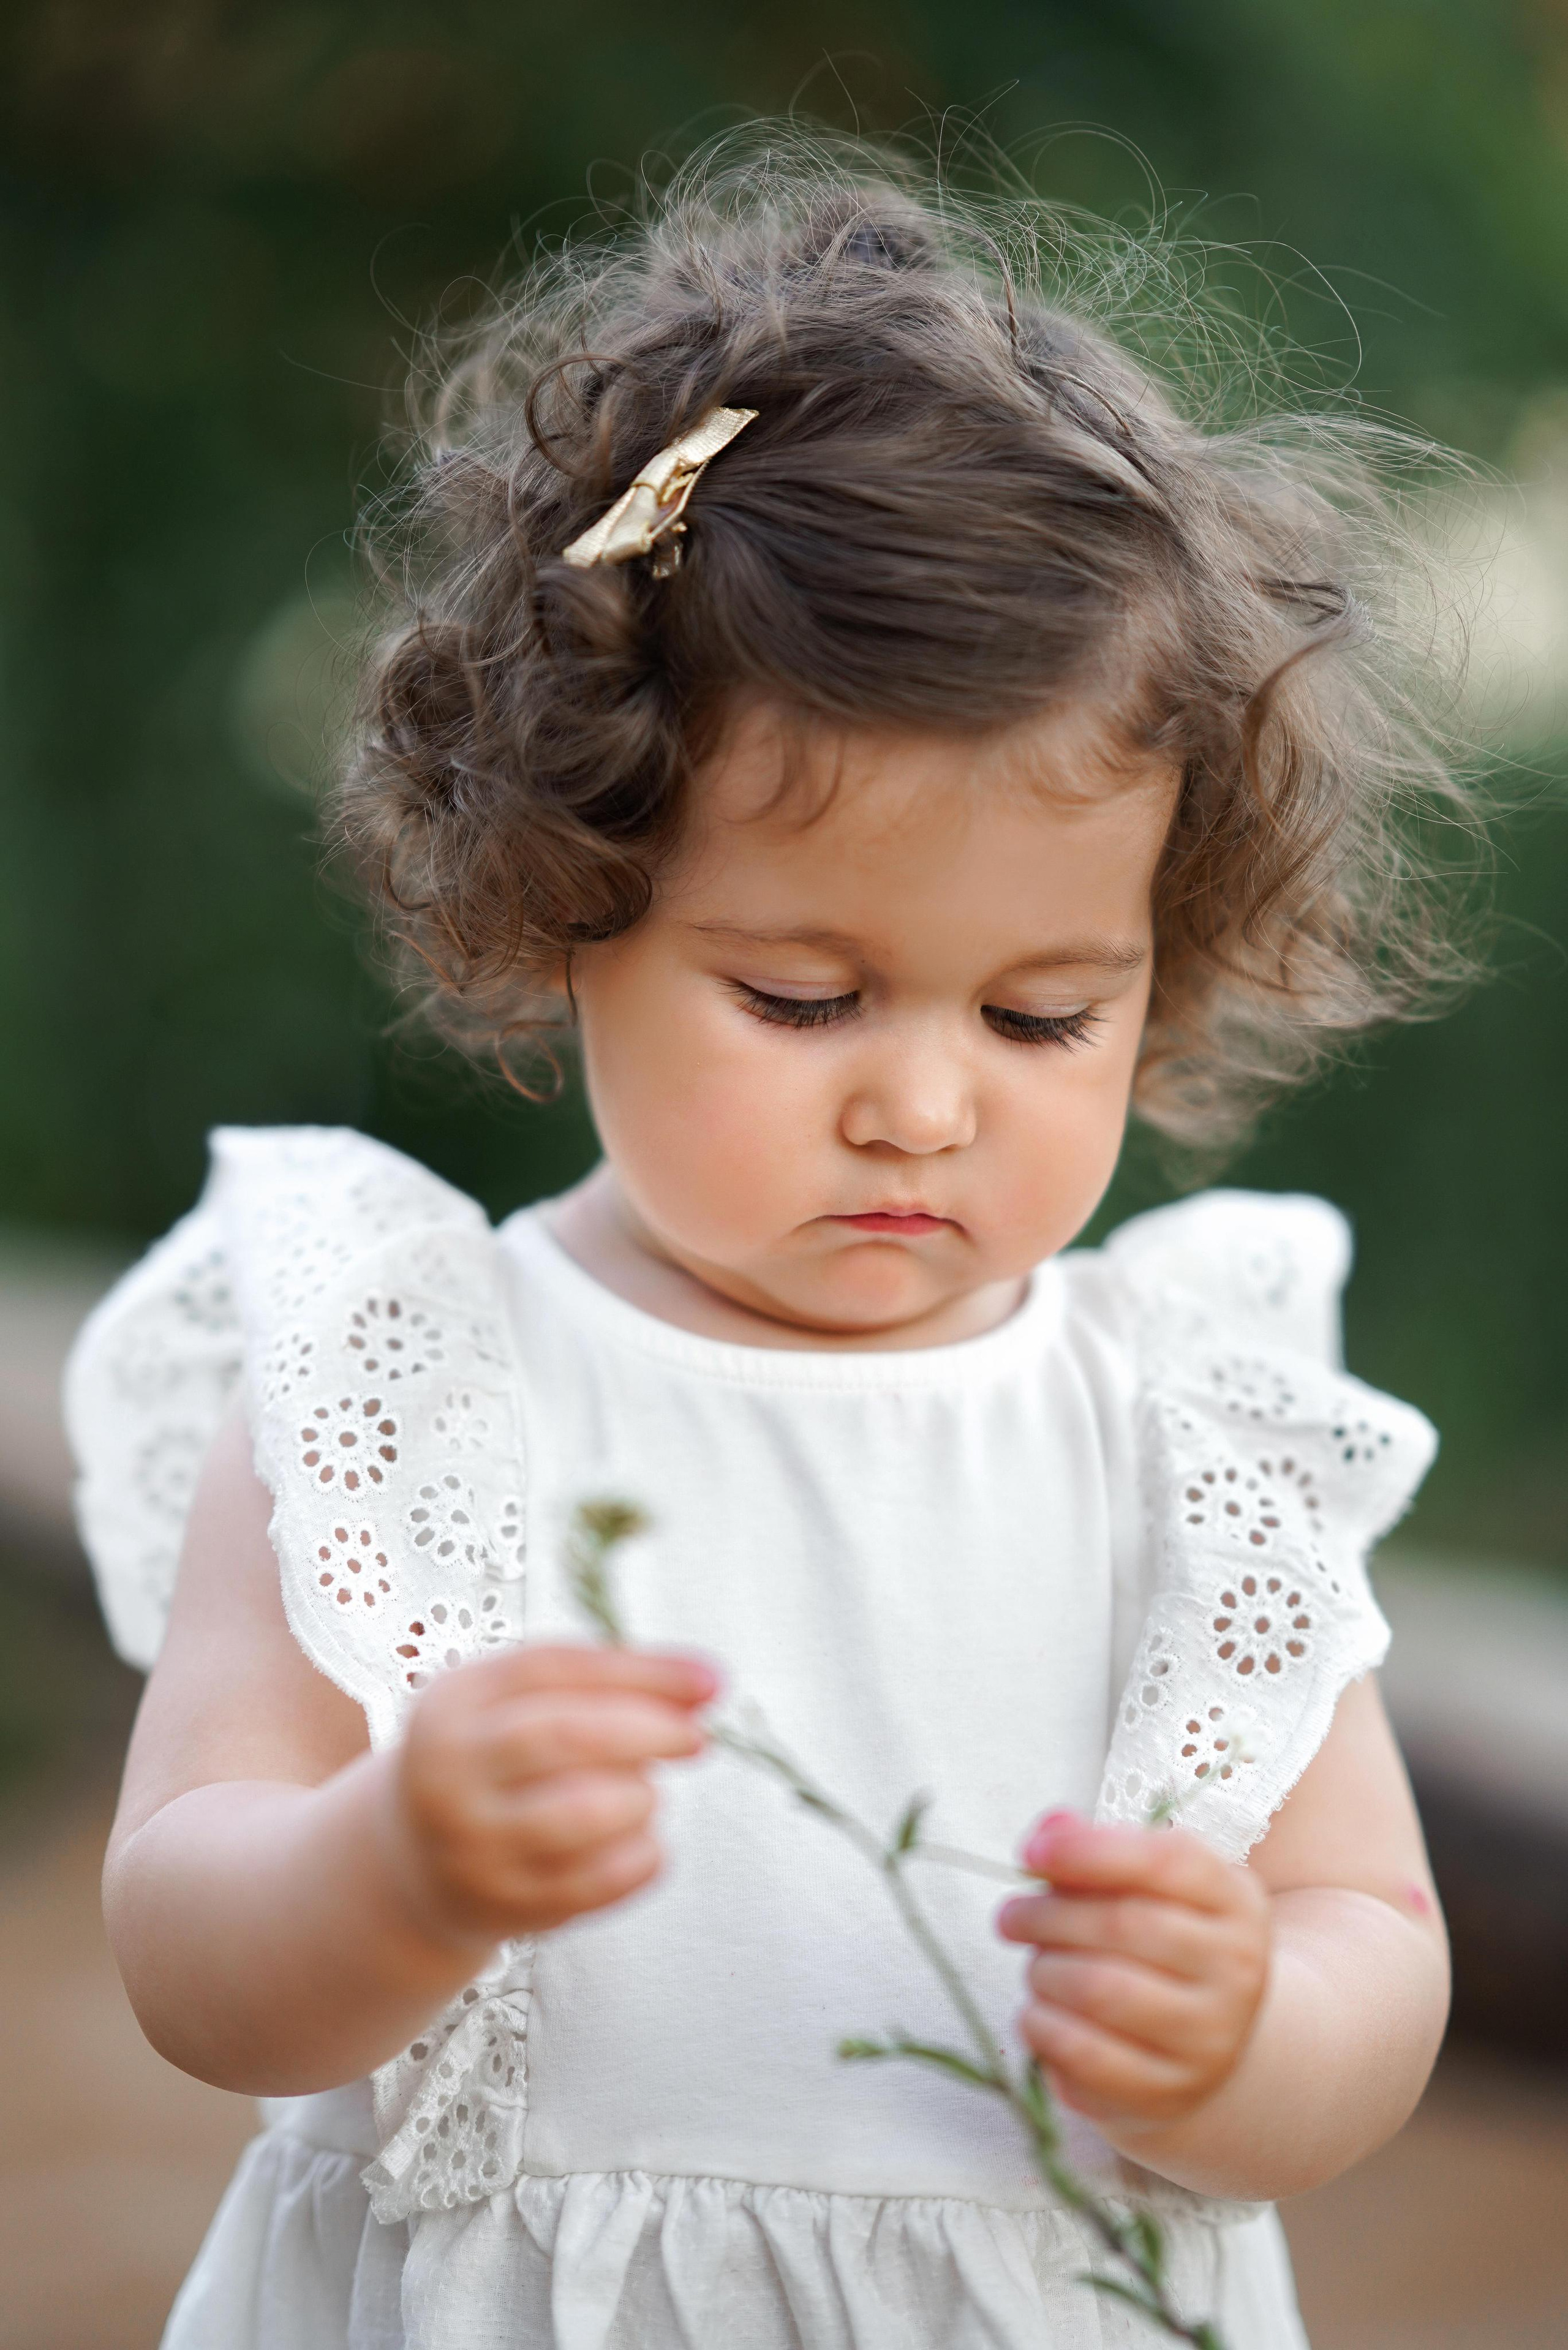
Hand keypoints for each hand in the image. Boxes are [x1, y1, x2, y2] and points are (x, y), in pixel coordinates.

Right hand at [383, 1643, 717, 1947]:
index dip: (641, 1671)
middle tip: (694, 1739)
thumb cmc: (495, 1759)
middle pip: (564, 1737)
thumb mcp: (520, 1702)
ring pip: (582, 1813)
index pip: (553, 1668)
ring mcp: (471, 1846)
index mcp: (454, 1703)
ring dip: (640, 1796)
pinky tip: (643, 1840)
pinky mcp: (501, 1907)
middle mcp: (450, 1773)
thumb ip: (608, 1681)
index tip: (709, 1682)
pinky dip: (641, 1855)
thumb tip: (707, 1682)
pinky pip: (595, 1882)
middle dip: (649, 1731)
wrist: (417, 1858)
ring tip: (643, 1793)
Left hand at [997, 1810, 1269, 2130]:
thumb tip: (1048, 1835)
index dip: (1088, 1851)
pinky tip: (1035, 2014)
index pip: (1166, 1861)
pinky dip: (1043, 2029)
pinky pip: (1087, 2057)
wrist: (1203, 2038)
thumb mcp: (1148, 1885)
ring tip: (1035, 1967)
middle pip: (1123, 1925)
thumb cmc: (1160, 1942)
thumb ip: (1096, 1848)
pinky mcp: (1169, 2093)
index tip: (1030, 1854)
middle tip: (1011, 1917)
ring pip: (1101, 1990)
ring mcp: (1209, 2038)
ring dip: (1044, 1972)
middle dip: (1048, 1915)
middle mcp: (1236, 1970)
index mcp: (1235, 1901)